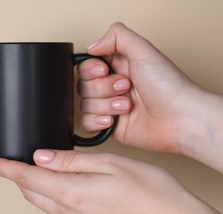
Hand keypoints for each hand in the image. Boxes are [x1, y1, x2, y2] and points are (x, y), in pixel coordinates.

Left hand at [0, 150, 222, 213]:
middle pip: (32, 194)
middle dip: (21, 178)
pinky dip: (57, 201)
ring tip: (46, 173)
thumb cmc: (153, 193)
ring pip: (46, 206)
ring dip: (39, 189)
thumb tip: (42, 157)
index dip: (5, 169)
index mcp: (72, 194)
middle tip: (18, 163)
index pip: (26, 179)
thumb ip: (71, 162)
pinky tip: (71, 191)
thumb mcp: (111, 164)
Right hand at [78, 22, 205, 153]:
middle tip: (126, 87)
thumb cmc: (168, 86)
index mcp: (119, 66)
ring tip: (128, 106)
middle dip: (104, 88)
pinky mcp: (110, 126)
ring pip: (84, 105)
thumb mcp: (144, 50)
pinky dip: (98, 121)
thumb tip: (92, 46)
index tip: (104, 70)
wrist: (180, 119)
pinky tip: (115, 120)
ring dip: (106, 105)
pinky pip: (86, 123)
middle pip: (83, 85)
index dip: (91, 69)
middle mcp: (112, 85)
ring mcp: (110, 106)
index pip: (86, 65)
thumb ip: (116, 36)